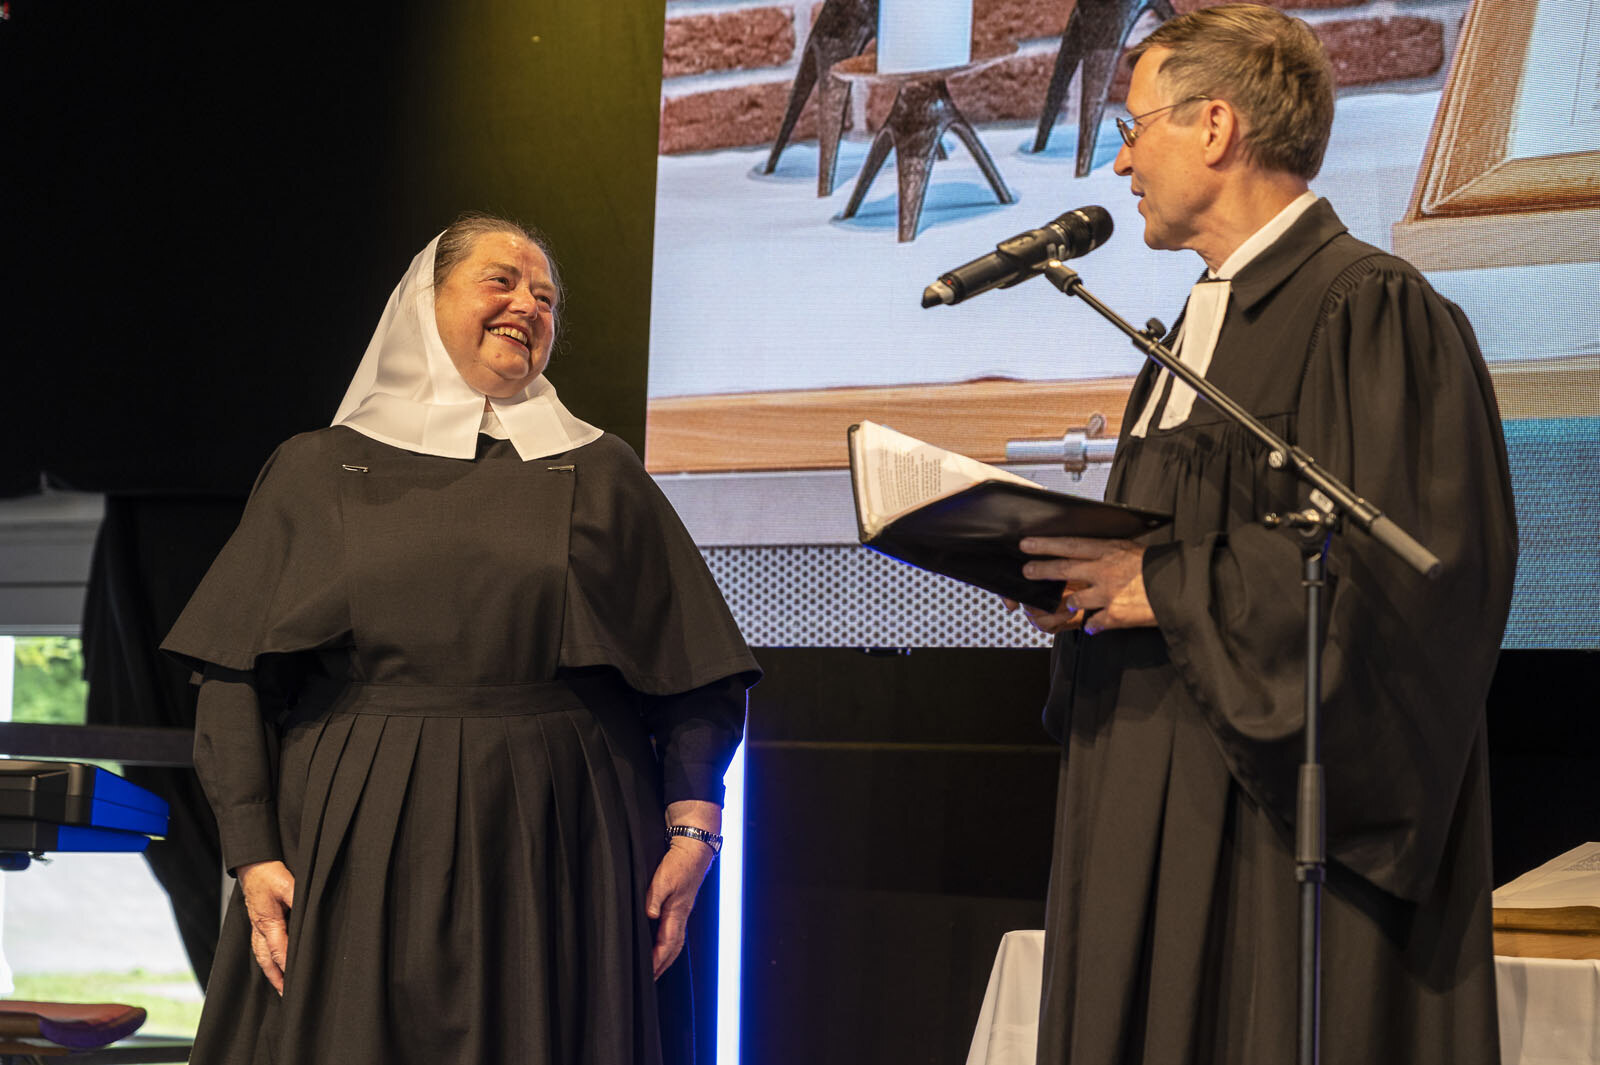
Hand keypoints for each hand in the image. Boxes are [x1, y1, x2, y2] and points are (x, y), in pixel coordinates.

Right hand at [236, 859, 294, 993]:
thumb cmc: (268, 874)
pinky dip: (266, 960)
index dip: (288, 967)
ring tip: (279, 987)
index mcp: (268, 923)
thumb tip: (308, 914)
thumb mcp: (288, 884)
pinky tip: (271, 965)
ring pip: (261, 957)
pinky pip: (260, 947)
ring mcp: (256, 927)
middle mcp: (259, 929)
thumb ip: (298, 901)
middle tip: (286, 995)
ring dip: (270, 972)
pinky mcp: (257, 923)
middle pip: (267, 961)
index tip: (297, 981)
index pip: (280, 951)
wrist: (252, 865)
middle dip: (277, 979)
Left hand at [646, 800, 719, 978]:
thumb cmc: (679, 862)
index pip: (667, 944)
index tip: (648, 974)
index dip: (657, 960)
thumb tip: (649, 916)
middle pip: (674, 948)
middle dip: (663, 965)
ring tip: (656, 968)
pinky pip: (675, 930)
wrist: (695, 847)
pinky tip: (661, 942)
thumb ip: (654, 896)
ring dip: (666, 956)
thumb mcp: (663, 878)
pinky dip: (668, 942)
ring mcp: (683, 910)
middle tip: (651, 979)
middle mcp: (681, 915)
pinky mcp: (681, 903)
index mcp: (677, 912)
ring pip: (676, 940)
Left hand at [1018, 536, 1156, 634]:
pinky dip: (1093, 625)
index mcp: (1109, 551)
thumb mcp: (1132, 550)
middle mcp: (1104, 571)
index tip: (1027, 544)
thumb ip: (1109, 552)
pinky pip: (1093, 623)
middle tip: (1027, 570)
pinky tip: (1093, 626)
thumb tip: (1091, 552)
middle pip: (1064, 569)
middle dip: (1042, 570)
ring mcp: (1108, 594)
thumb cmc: (1160, 566)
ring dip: (1070, 604)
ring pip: (1074, 601)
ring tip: (1069, 605)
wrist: (1182, 588)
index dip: (1045, 545)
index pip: (1069, 545)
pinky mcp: (1115, 615)